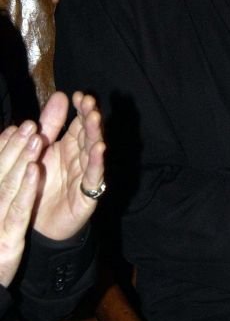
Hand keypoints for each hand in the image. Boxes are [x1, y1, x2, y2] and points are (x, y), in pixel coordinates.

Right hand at [0, 121, 43, 287]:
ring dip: (21, 159)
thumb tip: (23, 142)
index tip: (16, 127)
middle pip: (0, 172)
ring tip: (36, 138)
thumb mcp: (1, 205)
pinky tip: (36, 171)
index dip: (3, 146)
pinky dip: (26, 189)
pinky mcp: (6, 240)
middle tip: (30, 124)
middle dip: (15, 146)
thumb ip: (9, 172)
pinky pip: (17, 210)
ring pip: (8, 185)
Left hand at [32, 91, 105, 241]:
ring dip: (95, 135)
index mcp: (70, 146)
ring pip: (94, 151)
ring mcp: (87, 175)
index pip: (80, 123)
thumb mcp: (42, 151)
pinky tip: (99, 149)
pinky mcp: (88, 194)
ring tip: (94, 119)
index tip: (79, 95)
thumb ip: (50, 125)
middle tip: (89, 103)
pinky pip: (94, 177)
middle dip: (90, 118)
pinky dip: (97, 163)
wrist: (39, 225)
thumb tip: (61, 95)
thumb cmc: (42, 184)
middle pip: (89, 134)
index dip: (81, 109)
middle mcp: (82, 157)